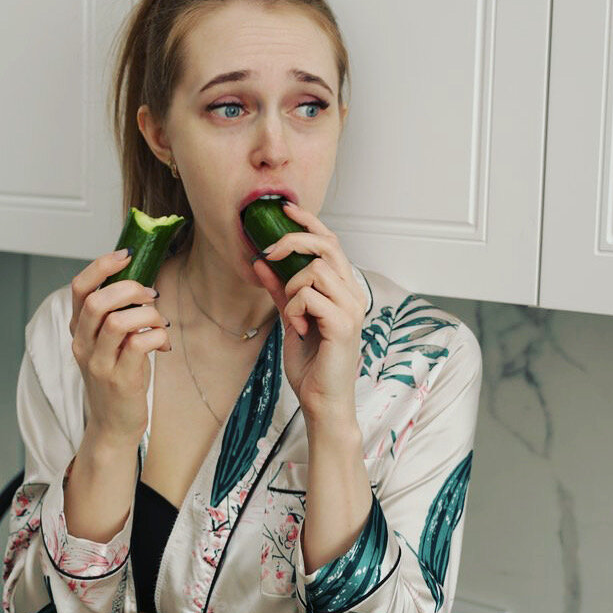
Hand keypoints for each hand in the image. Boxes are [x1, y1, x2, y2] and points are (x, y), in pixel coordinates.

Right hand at [69, 250, 170, 447]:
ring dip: (147, 314)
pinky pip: (139, 344)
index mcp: (80, 330)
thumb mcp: (110, 343)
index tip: (126, 255)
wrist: (114, 424)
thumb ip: (117, 315)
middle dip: (129, 289)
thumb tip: (142, 284)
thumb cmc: (118, 377)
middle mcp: (83, 344)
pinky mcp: (119, 379)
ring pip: (117, 321)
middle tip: (150, 295)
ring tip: (160, 321)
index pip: (79, 288)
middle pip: (97, 301)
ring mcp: (99, 363)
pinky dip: (157, 335)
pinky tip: (164, 343)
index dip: (101, 266)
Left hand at [251, 201, 365, 421]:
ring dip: (292, 288)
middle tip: (269, 254)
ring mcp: (352, 308)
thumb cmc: (312, 364)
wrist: (322, 401)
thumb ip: (279, 290)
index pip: (331, 242)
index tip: (285, 211)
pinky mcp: (343, 324)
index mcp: (344, 290)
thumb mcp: (290, 318)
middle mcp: (353, 294)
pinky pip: (309, 295)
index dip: (309, 222)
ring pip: (315, 270)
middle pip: (327, 244)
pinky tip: (298, 329)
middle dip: (292, 241)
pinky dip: (294, 309)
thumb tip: (259, 263)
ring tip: (292, 315)